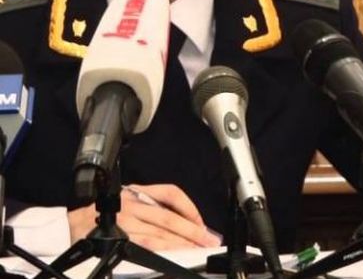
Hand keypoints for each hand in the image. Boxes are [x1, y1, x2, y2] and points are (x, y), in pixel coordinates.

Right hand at [68, 183, 221, 249]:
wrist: (68, 227)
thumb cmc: (98, 217)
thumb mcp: (125, 202)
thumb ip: (148, 208)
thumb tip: (181, 225)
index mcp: (137, 191)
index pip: (170, 193)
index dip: (189, 207)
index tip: (202, 222)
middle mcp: (132, 202)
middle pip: (169, 216)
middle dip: (193, 230)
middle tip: (209, 240)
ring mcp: (126, 220)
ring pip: (161, 232)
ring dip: (183, 242)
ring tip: (199, 250)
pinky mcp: (119, 237)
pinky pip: (147, 245)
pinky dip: (164, 251)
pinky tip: (175, 255)